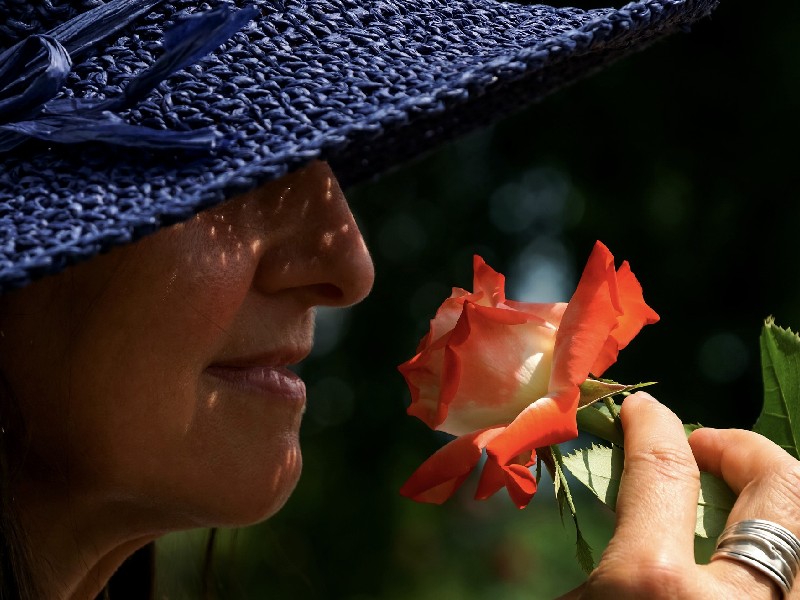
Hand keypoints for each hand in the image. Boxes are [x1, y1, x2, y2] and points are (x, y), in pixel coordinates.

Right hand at [557, 391, 799, 599]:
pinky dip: (785, 538)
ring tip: (733, 495)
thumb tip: (600, 490)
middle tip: (703, 451)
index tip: (644, 411)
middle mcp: (735, 597)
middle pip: (778, 484)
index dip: (653, 426)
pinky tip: (749, 544)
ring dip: (772, 492)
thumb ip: (590, 557)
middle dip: (740, 449)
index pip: (663, 472)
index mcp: (654, 584)